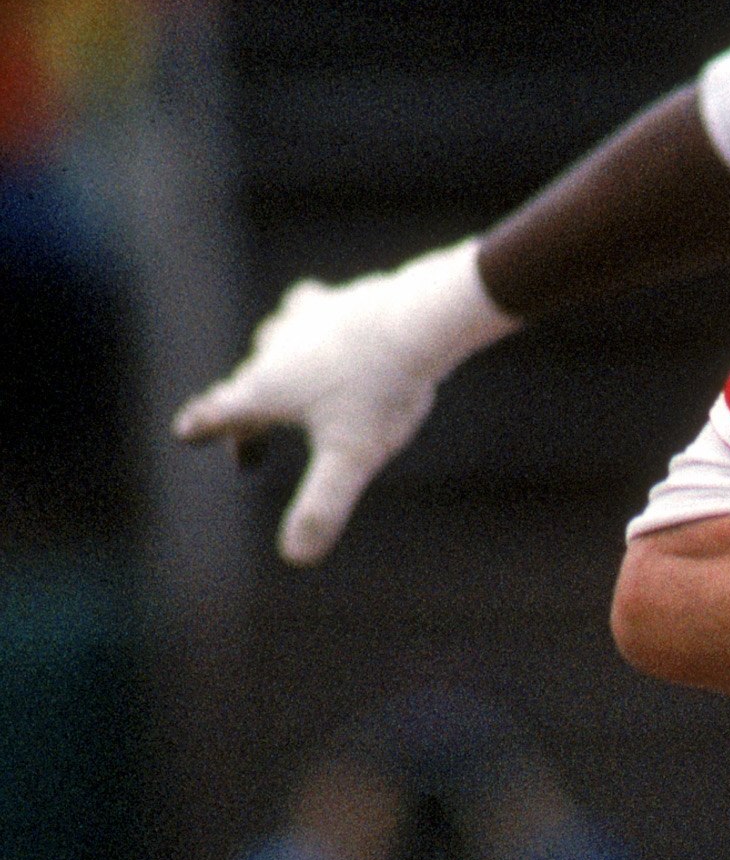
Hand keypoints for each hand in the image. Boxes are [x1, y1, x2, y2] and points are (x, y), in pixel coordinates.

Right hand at [172, 246, 504, 562]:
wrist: (416, 321)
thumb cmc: (380, 391)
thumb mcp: (352, 457)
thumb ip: (322, 505)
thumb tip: (296, 556)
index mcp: (267, 389)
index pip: (222, 413)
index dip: (202, 425)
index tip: (184, 431)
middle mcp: (275, 351)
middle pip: (248, 388)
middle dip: (243, 418)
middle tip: (247, 455)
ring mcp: (304, 321)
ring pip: (272, 345)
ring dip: (270, 368)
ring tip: (276, 382)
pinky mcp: (336, 302)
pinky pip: (308, 313)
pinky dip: (307, 330)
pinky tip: (324, 331)